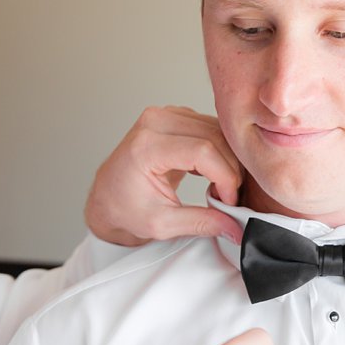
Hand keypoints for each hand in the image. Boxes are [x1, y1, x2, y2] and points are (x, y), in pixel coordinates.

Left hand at [85, 106, 244, 246]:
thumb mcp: (162, 224)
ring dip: (227, 158)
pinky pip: (209, 127)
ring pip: (215, 129)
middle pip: (213, 136)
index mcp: (145, 147)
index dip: (224, 176)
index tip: (228, 200)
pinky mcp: (173, 117)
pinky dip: (219, 149)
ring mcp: (163, 116)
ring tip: (221, 186)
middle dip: (230, 168)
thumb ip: (201, 223)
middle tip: (228, 196)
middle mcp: (154, 123)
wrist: (108, 198)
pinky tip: (214, 172)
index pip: (202, 151)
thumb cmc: (125, 209)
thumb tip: (236, 228)